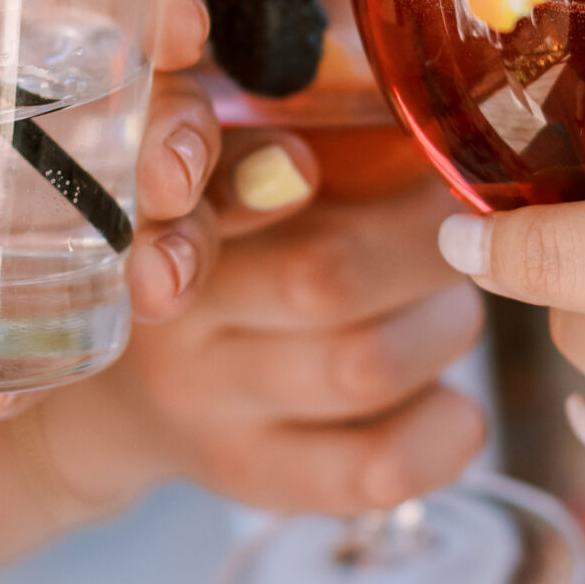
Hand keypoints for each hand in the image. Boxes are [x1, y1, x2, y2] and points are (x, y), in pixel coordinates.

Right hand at [47, 153, 487, 517]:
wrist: (124, 398)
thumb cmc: (220, 244)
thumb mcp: (225, 164)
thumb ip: (288, 122)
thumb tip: (428, 105)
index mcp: (161, 207)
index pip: (199, 183)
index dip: (270, 171)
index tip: (331, 161)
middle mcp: (173, 313)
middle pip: (321, 277)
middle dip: (425, 242)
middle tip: (461, 224)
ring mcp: (211, 407)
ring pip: (362, 365)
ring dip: (445, 326)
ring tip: (452, 303)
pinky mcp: (255, 478)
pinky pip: (372, 468)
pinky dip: (444, 432)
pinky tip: (455, 402)